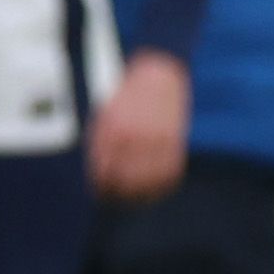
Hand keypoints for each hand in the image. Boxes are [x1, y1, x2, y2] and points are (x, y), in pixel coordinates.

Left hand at [88, 50, 190, 201]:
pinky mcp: (175, 142)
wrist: (158, 75)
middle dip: (118, 193)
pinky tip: (153, 189)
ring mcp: (158, 140)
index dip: (100, 186)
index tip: (100, 192)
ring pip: (148, 181)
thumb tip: (99, 175)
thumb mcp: (105, 117)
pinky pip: (169, 174)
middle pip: (125, 180)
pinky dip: (161, 186)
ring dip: (140, 194)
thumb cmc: (127, 99)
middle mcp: (136, 137)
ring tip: (133, 197)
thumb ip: (100, 145)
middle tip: (115, 197)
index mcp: (113, 130)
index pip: (103, 171)